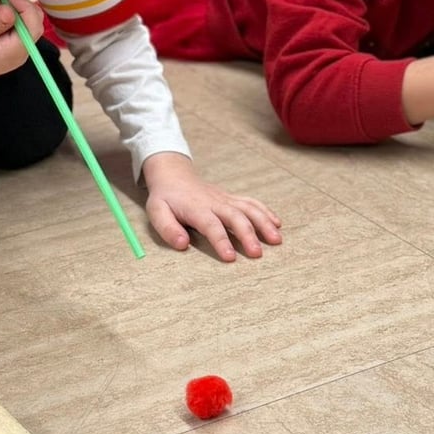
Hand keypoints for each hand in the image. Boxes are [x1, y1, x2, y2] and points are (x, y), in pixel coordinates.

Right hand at [0, 0, 44, 114]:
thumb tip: (10, 11)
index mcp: (11, 53)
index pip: (33, 25)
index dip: (24, 5)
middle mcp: (20, 53)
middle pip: (35, 23)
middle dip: (22, 5)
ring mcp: (18, 51)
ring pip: (30, 22)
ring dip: (16, 8)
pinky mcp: (12, 47)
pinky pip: (21, 26)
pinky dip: (12, 15)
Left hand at [141, 152, 281, 262]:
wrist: (174, 175)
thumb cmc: (165, 198)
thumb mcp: (156, 212)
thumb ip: (168, 228)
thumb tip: (182, 244)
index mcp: (196, 209)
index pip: (211, 226)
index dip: (222, 241)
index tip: (231, 257)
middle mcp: (215, 203)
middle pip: (235, 217)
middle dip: (248, 235)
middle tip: (257, 253)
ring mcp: (226, 199)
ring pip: (249, 209)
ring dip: (264, 223)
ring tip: (276, 240)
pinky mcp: (232, 199)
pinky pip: (252, 203)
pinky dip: (266, 212)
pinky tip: (277, 223)